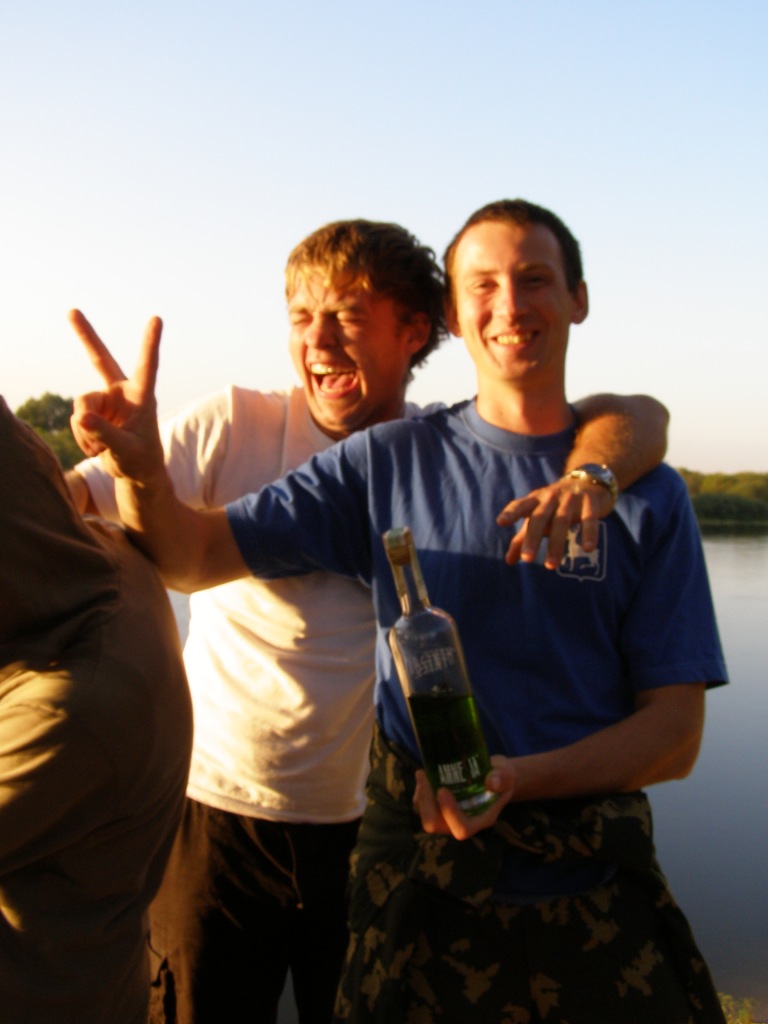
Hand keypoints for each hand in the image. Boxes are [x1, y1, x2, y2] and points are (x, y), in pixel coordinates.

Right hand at [68, 309, 164, 483]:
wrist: (135, 472)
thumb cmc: (141, 460)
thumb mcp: (126, 450)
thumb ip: (105, 434)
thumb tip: (82, 418)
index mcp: (142, 396)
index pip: (147, 366)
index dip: (150, 342)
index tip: (157, 319)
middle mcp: (122, 393)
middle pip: (100, 359)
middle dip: (85, 335)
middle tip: (72, 310)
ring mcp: (105, 401)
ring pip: (81, 406)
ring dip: (86, 430)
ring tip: (102, 448)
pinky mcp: (92, 411)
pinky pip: (77, 420)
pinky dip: (83, 437)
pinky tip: (97, 448)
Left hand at [413, 758, 514, 839]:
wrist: (495, 774)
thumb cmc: (502, 776)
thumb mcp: (507, 774)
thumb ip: (502, 778)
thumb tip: (490, 782)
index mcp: (481, 819)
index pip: (462, 829)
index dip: (449, 813)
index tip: (442, 790)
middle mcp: (462, 822)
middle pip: (436, 826)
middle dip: (426, 803)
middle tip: (424, 776)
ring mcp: (449, 816)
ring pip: (426, 817)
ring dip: (421, 797)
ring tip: (423, 774)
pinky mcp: (440, 808)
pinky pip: (422, 807)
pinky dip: (419, 793)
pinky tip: (424, 775)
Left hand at [496, 476, 613, 569]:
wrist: (588, 482)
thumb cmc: (556, 505)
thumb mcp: (538, 517)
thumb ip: (523, 537)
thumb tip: (508, 561)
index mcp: (535, 500)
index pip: (520, 505)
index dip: (511, 513)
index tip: (501, 522)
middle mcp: (551, 498)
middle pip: (540, 517)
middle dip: (533, 538)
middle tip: (527, 559)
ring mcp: (571, 499)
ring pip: (562, 521)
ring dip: (556, 544)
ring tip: (550, 566)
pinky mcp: (590, 503)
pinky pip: (589, 519)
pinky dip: (589, 533)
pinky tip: (588, 549)